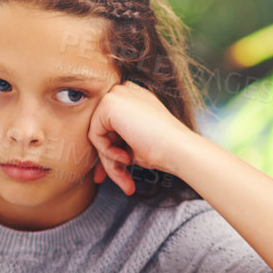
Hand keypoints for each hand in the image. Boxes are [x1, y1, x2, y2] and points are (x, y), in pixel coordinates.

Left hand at [86, 81, 199, 195]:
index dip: (113, 149)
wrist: (178, 148)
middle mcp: (125, 92)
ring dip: (109, 159)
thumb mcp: (134, 145)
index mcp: (134, 98)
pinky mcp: (109, 103)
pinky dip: (107, 151)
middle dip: (109, 158)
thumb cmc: (163, 149)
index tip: (119, 170)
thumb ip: (116, 145)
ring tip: (125, 173)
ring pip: (98, 134)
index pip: (112, 124)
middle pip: (103, 129)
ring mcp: (117, 94)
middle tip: (121, 179)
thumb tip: (98, 165)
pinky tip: (126, 156)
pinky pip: (94, 134)